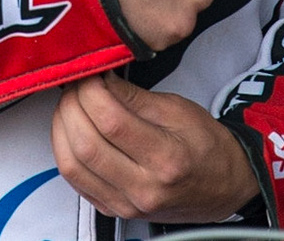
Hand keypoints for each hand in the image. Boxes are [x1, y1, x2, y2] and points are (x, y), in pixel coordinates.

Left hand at [52, 72, 260, 221]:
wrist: (222, 187)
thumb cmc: (207, 147)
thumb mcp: (180, 110)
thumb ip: (136, 97)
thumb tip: (101, 80)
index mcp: (166, 159)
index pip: (111, 122)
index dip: (91, 92)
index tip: (90, 74)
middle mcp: (143, 188)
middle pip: (86, 145)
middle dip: (71, 106)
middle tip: (75, 85)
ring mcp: (125, 204)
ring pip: (72, 166)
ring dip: (61, 129)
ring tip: (69, 105)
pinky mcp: (113, 211)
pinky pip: (75, 182)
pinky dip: (65, 152)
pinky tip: (71, 131)